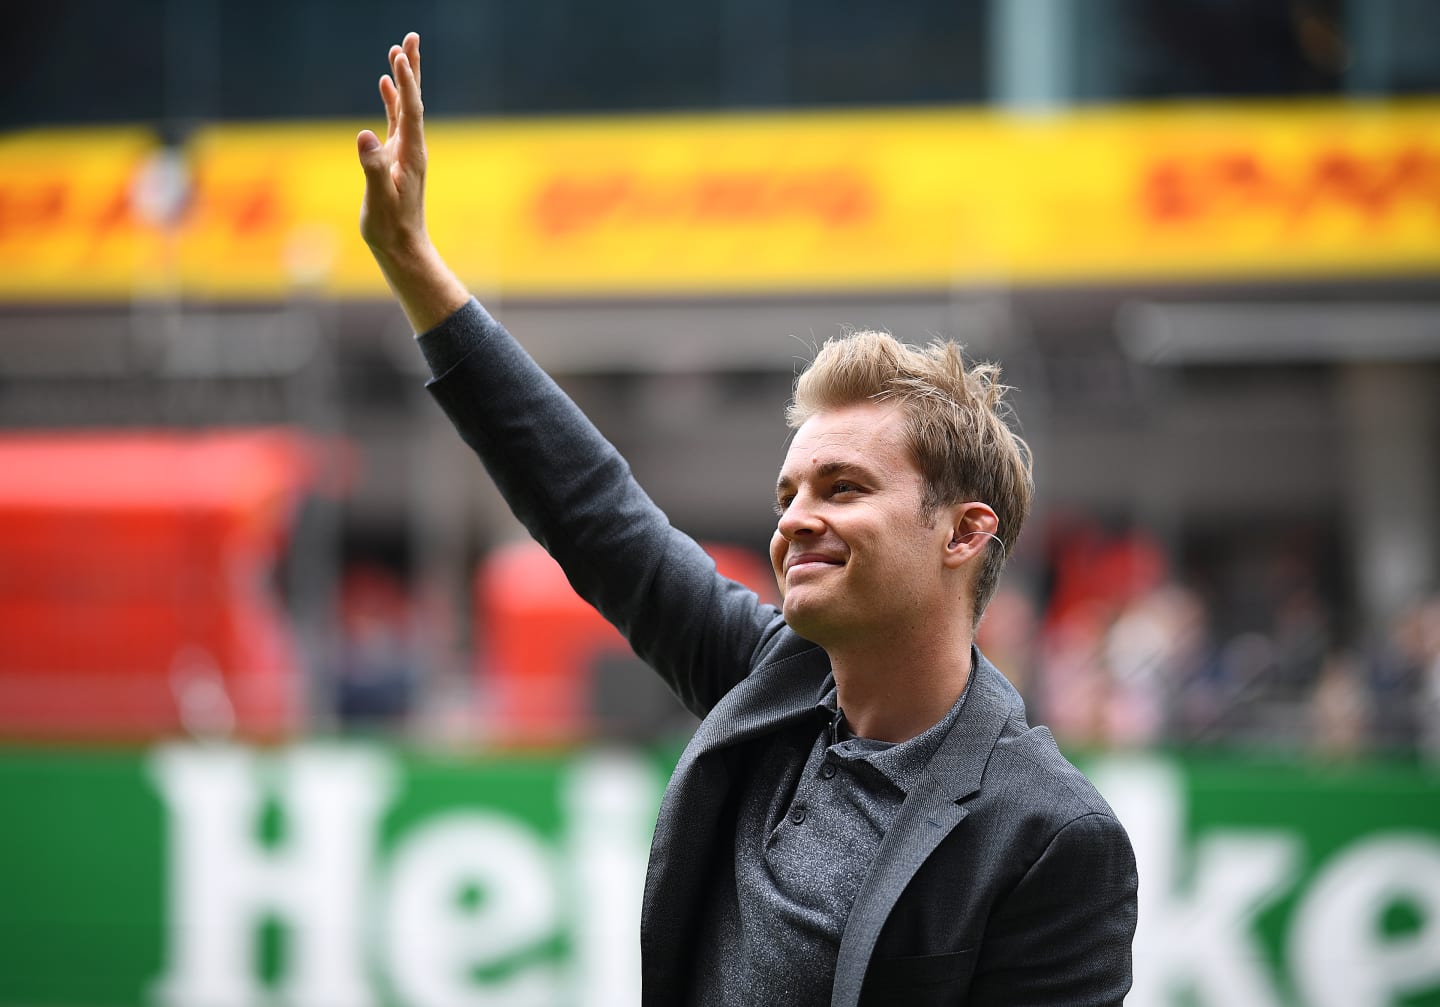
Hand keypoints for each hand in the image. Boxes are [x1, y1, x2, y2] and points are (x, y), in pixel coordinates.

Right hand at [357, 32, 427, 260]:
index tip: (399, 56)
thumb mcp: (379, 198)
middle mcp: (412, 148)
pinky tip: (385, 85)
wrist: (402, 247)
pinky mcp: (396, 157)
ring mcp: (405, 151)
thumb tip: (366, 136)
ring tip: (398, 51)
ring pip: (405, 107)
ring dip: (403, 79)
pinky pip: (396, 120)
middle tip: (411, 38)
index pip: (411, 110)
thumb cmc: (390, 227)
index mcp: (411, 154)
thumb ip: (373, 167)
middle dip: (412, 69)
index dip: (406, 83)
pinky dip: (392, 100)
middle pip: (414, 100)